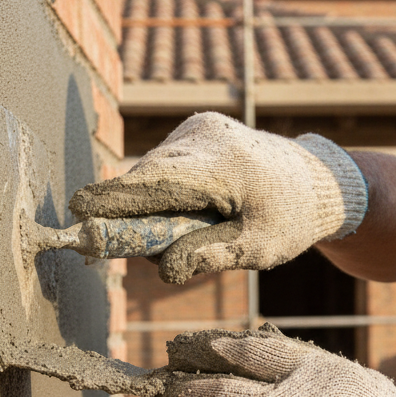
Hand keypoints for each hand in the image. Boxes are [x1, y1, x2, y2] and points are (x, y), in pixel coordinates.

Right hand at [68, 113, 367, 283]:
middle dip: (132, 215)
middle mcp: (205, 135)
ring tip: (193, 230)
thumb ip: (211, 255)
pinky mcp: (196, 130)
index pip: (155, 180)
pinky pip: (165, 165)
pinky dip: (166, 193)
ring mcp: (199, 127)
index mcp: (223, 164)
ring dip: (153, 206)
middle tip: (128, 250)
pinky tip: (196, 212)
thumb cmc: (291, 217)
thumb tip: (164, 269)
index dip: (114, 198)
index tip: (77, 210)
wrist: (317, 181)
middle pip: (147, 179)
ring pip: (153, 172)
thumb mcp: (260, 247)